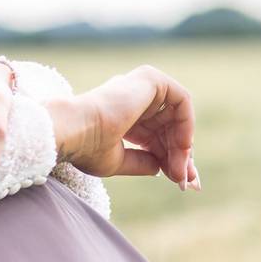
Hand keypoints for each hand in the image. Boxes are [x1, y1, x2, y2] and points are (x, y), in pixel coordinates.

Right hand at [46, 65, 198, 189]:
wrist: (73, 131)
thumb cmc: (86, 147)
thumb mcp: (117, 161)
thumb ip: (141, 163)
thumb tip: (163, 169)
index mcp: (122, 116)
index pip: (156, 136)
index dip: (171, 159)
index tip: (181, 182)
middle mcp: (133, 99)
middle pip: (169, 129)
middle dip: (180, 156)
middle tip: (185, 181)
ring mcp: (141, 87)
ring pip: (177, 118)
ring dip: (182, 147)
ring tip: (179, 171)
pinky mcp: (150, 79)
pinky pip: (182, 100)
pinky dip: (187, 124)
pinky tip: (181, 146)